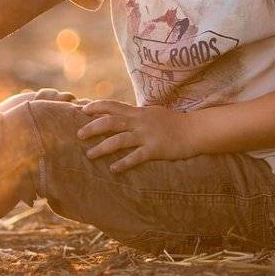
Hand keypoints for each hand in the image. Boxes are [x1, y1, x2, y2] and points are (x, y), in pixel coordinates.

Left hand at [76, 100, 193, 172]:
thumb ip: (137, 114)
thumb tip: (123, 114)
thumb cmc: (174, 123)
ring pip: (118, 140)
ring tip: (89, 155)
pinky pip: (135, 157)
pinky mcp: (155, 149)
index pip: (113, 106)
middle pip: (110, 122)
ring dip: (102, 148)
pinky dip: (123, 163)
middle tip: (78, 134)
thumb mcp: (153, 113)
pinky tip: (113, 169)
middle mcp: (140, 122)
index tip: (82, 110)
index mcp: (138, 112)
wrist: (195, 130)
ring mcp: (147, 135)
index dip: (96, 107)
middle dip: (92, 128)